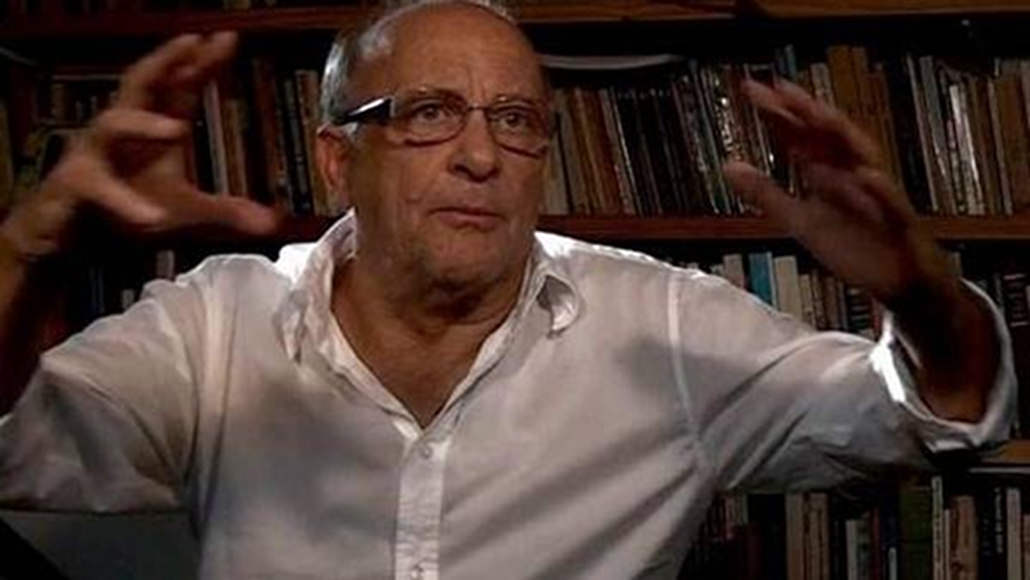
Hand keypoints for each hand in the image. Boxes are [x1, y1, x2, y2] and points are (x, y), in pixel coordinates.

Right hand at [0, 32, 280, 260]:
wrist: (72, 235)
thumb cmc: (129, 209)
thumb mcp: (185, 213)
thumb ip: (227, 213)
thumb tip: (273, 223)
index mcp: (153, 128)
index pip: (179, 85)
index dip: (202, 61)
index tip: (228, 37)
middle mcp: (122, 130)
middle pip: (140, 83)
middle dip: (164, 61)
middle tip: (193, 41)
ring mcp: (95, 152)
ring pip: (112, 124)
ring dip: (143, 125)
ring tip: (178, 130)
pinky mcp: (75, 184)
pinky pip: (96, 187)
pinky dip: (123, 201)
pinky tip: (151, 217)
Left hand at [723, 79, 956, 307]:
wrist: (896, 277)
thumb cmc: (851, 242)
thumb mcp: (798, 219)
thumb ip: (765, 193)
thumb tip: (729, 166)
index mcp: (826, 170)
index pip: (799, 134)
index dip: (777, 112)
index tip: (751, 88)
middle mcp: (851, 173)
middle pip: (829, 135)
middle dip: (807, 111)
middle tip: (782, 89)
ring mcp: (876, 194)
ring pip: (861, 159)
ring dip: (841, 137)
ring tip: (818, 115)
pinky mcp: (896, 222)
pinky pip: (890, 204)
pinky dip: (878, 189)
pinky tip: (865, 176)